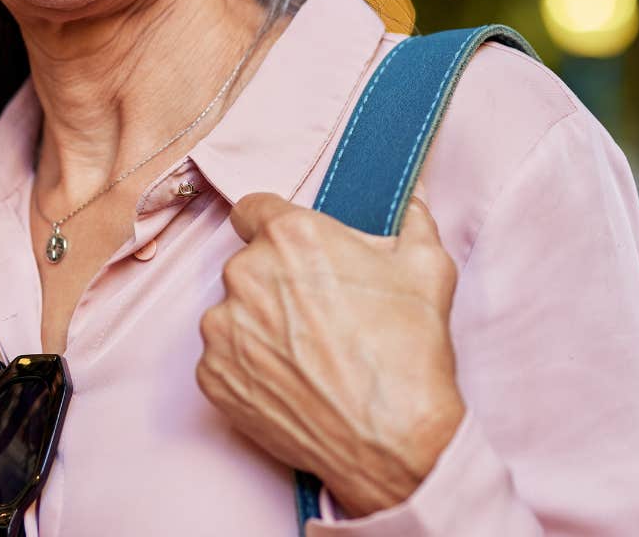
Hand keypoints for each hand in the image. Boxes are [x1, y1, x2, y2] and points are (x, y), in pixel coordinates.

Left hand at [196, 191, 464, 517]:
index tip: (288, 249)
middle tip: (317, 312)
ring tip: (306, 353)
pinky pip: (223, 357)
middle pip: (248, 264)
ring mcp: (222, 328)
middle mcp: (244, 274)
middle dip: (276, 281)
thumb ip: (413, 218)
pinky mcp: (211, 375)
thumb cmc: (408, 352)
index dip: (272, 226)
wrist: (393, 440)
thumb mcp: (426, 268)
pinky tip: (290, 380)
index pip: (253, 209)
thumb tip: (412, 197)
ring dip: (259, 324)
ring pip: (233, 311)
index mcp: (289, 235)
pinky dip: (248, 366)